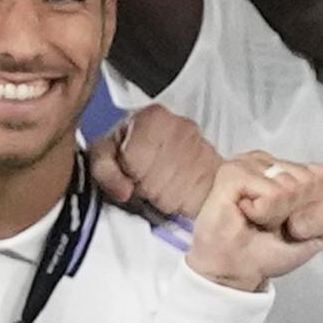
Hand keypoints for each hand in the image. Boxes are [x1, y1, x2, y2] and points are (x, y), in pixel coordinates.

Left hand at [91, 103, 222, 222]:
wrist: (166, 148)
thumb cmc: (133, 149)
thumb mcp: (105, 152)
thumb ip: (104, 169)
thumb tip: (123, 192)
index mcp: (152, 118)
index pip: (135, 162)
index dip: (129, 175)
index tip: (131, 172)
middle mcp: (182, 128)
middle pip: (155, 181)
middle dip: (146, 189)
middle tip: (146, 182)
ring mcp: (205, 148)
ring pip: (176, 194)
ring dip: (165, 199)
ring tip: (162, 186)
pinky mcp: (219, 169)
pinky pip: (197, 200)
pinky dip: (185, 203)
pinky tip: (180, 191)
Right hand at [184, 152, 322, 292]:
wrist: (236, 270)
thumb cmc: (265, 252)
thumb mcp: (311, 238)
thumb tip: (319, 202)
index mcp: (284, 171)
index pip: (322, 175)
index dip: (311, 207)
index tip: (288, 221)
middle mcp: (266, 162)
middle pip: (309, 180)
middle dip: (294, 211)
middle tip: (269, 223)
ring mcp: (248, 164)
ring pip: (291, 186)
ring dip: (276, 214)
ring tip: (256, 219)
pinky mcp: (232, 173)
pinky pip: (273, 192)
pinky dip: (264, 212)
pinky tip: (246, 214)